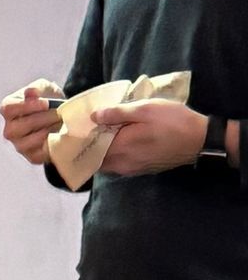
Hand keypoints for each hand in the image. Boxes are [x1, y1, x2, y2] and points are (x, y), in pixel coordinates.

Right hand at [0, 80, 65, 165]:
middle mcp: (9, 130)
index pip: (9, 109)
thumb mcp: (44, 88)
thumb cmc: (48, 99)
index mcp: (8, 110)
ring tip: (61, 122)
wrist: (60, 115)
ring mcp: (19, 145)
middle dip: (42, 119)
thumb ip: (37, 89)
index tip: (45, 103)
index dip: (27, 106)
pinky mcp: (32, 157)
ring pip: (31, 141)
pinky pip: (40, 153)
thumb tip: (30, 93)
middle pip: (21, 126)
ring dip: (49, 130)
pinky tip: (59, 133)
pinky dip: (52, 143)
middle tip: (59, 113)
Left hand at [90, 100, 206, 176]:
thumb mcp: (145, 109)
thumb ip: (117, 113)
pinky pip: (119, 165)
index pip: (91, 149)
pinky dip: (114, 155)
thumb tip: (93, 117)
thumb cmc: (172, 121)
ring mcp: (132, 170)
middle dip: (90, 146)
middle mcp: (122, 164)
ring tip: (104, 133)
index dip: (83, 139)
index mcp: (121, 148)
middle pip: (96, 159)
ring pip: (107, 163)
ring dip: (102, 151)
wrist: (199, 140)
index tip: (80, 127)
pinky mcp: (141, 170)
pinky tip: (119, 141)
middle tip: (90, 129)